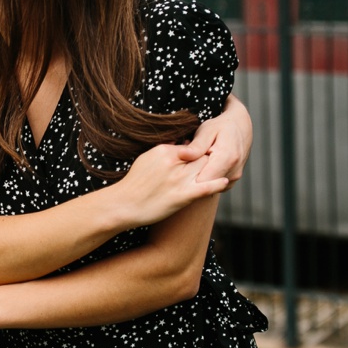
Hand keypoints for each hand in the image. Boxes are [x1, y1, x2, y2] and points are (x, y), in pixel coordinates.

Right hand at [112, 143, 226, 228]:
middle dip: (210, 158)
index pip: (192, 146)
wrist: (123, 204)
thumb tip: (176, 143)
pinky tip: (224, 182)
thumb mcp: (146, 158)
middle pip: (201, 155)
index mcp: (165, 151)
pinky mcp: (182, 195)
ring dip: (215, 170)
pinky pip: (204, 187)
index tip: (206, 155)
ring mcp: (178, 179)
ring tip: (224, 170)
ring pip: (205, 168)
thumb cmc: (134, 184)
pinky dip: (216, 184)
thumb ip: (163, 150)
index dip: (201, 151)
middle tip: (218, 162)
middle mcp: (174, 162)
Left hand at [187, 95, 250, 184]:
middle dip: (194, 177)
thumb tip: (182, 155)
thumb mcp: (207, 131)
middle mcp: (233, 171)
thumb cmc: (221, 127)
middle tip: (188, 162)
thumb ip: (196, 145)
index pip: (203, 180)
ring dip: (202, 177)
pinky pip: (216, 185)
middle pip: (206, 185)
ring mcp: (234, 178)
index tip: (182, 167)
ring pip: (211, 187)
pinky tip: (205, 166)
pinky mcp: (232, 181)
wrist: (241, 127)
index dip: (189, 176)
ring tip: (199, 162)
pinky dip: (208, 178)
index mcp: (227, 158)